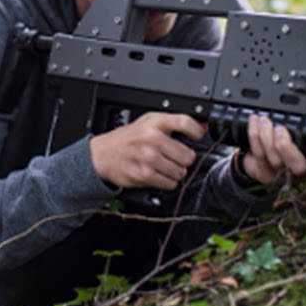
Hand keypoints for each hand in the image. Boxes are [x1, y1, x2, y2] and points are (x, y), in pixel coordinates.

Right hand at [89, 112, 206, 190]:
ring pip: (180, 172)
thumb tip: (202, 127)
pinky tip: (158, 174)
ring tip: (164, 166)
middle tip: (174, 157)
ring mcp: (147, 157)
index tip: (198, 137)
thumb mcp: (149, 122)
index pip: (185, 122)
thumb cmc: (128, 139)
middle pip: (188, 155)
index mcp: (154, 122)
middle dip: (184, 159)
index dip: (196, 132)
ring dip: (175, 172)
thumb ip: (175, 124)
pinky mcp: (143, 174)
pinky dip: (167, 182)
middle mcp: (151, 138)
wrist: (102, 154)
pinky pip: (169, 183)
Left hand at [240, 114, 305, 185]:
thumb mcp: (300, 131)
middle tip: (280, 129)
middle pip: (299, 167)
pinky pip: (259, 158)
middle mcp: (301, 172)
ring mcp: (282, 176)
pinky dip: (255, 137)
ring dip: (267, 136)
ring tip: (264, 120)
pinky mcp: (264, 175)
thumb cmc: (284, 138)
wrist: (260, 155)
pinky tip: (254, 123)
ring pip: (276, 161)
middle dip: (287, 147)